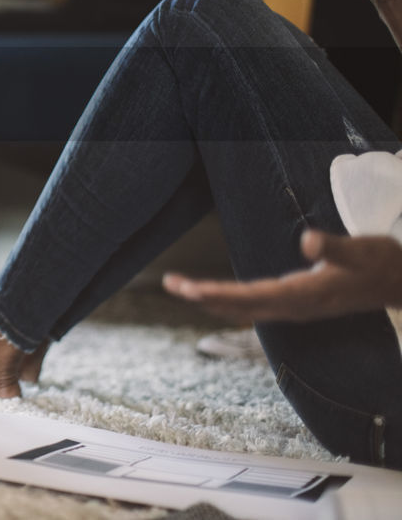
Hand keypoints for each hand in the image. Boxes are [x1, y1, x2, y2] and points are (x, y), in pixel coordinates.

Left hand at [163, 229, 401, 321]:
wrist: (401, 283)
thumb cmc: (381, 262)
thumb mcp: (361, 249)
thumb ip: (333, 246)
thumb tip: (308, 240)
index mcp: (304, 294)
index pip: (250, 297)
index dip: (217, 293)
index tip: (188, 289)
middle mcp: (295, 306)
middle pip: (240, 306)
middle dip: (204, 296)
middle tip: (169, 284)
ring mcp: (296, 307)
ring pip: (245, 308)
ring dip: (212, 299)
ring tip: (181, 288)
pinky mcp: (299, 303)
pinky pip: (255, 306)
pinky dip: (230, 301)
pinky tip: (215, 297)